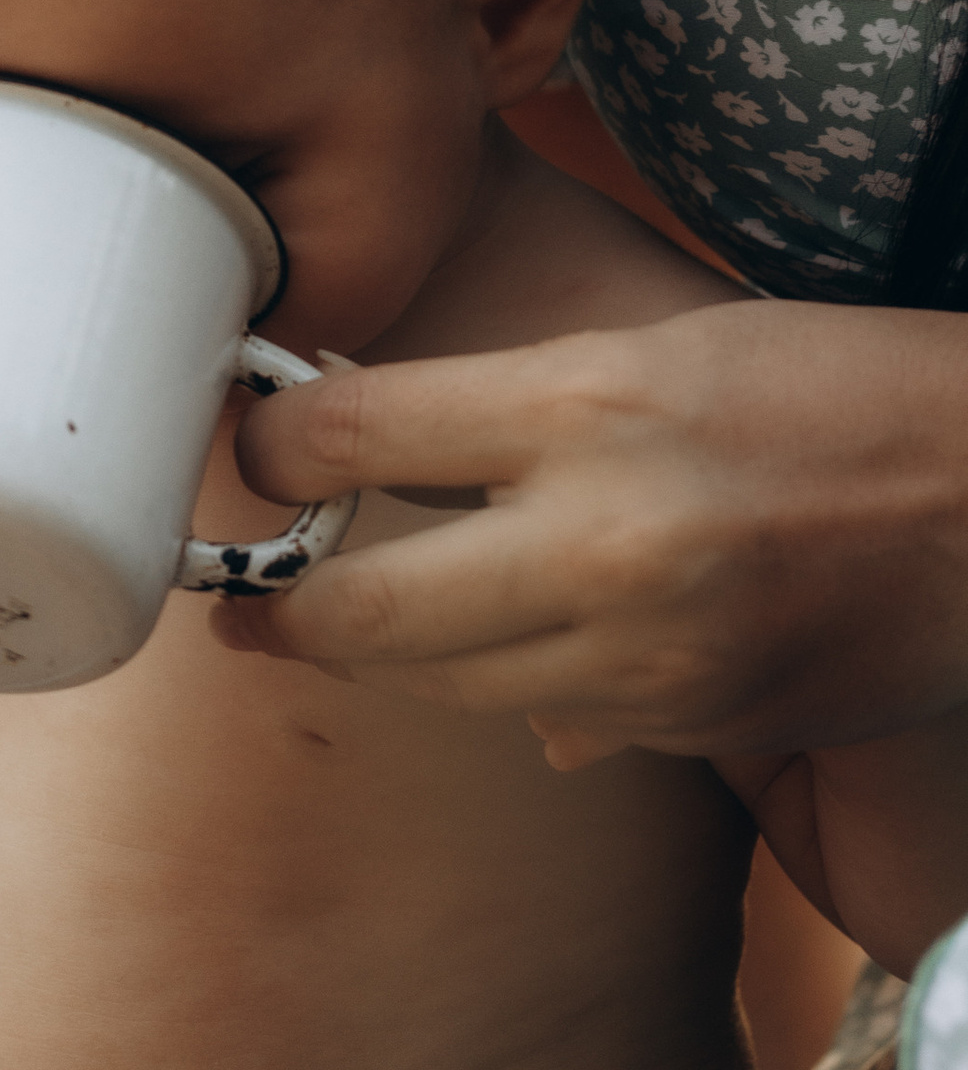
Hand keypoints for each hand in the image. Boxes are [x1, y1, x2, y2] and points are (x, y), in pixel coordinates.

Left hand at [220, 300, 967, 764]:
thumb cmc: (827, 390)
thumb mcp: (656, 347)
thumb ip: (507, 411)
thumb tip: (358, 459)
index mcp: (589, 404)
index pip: (352, 434)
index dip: (270, 447)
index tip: (250, 455)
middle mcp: (604, 539)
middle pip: (363, 610)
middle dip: (280, 613)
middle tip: (242, 606)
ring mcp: (648, 650)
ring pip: (443, 686)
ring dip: (388, 658)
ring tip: (348, 626)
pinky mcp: (690, 722)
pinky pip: (553, 718)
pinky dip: (519, 685)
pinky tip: (521, 646)